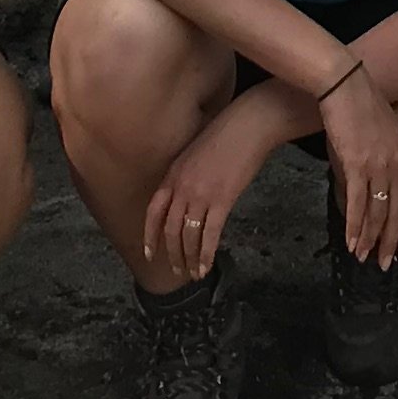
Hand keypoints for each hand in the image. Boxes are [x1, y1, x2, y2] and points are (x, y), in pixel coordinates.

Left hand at [145, 93, 292, 280]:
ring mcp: (200, 194)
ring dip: (189, 259)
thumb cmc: (226, 135)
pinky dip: (206, 254)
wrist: (248, 124)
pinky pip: (210, 234)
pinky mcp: (222, 200)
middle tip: (177, 270)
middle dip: (172, 254)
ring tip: (193, 273)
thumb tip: (185, 199)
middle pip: (170, 229)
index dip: (150, 236)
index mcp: (173, 174)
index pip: (154, 212)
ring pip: (188, 236)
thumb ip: (185, 176)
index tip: (149, 254)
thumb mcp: (194, 153)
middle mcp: (182, 187)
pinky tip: (207, 266)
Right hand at [317, 67, 397, 269]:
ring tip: (364, 258)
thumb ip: (388, 157)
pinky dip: (355, 227)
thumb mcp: (384, 132)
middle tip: (387, 264)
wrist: (343, 84)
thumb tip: (379, 182)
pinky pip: (358, 204)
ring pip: (378, 212)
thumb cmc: (359, 106)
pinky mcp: (357, 164)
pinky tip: (351, 242)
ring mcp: (379, 164)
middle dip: (392, 242)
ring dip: (370, 239)